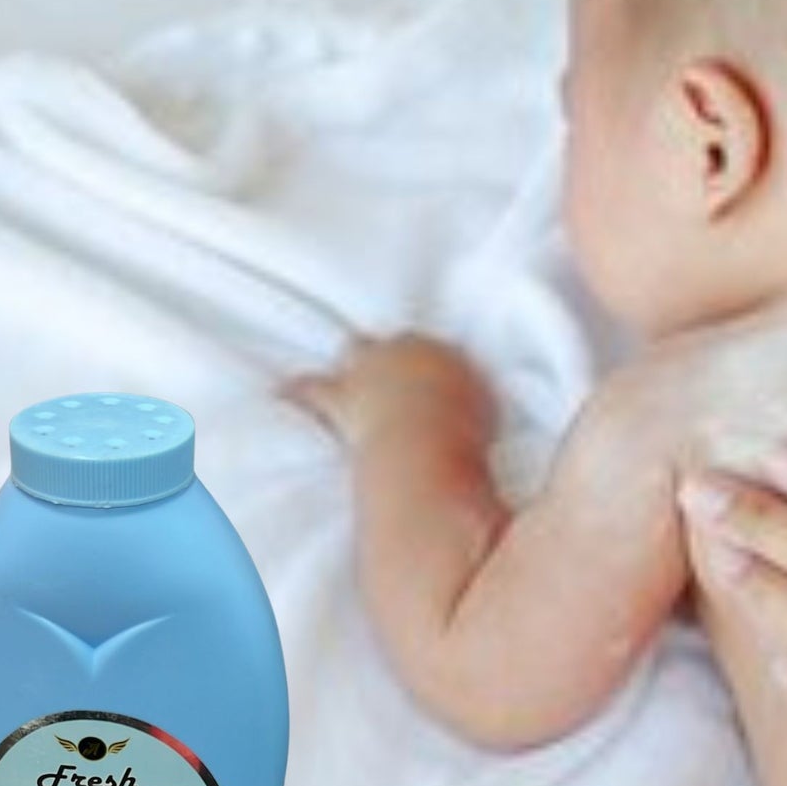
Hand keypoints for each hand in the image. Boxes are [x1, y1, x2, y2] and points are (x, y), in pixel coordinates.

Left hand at [278, 332, 495, 447]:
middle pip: (390, 343)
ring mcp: (367, 372)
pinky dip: (297, 393)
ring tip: (336, 369)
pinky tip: (281, 393)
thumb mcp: (492, 417)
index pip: (428, 349)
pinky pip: (308, 391)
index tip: (423, 376)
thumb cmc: (462, 433)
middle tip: (382, 361)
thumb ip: (487, 409)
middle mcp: (402, 353)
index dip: (422, 362)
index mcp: (440, 354)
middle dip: (384, 353)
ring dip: (347, 367)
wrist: (422, 442)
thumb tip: (505, 420)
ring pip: (351, 354)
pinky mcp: (338, 398)